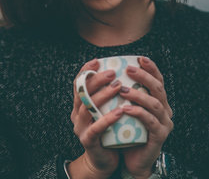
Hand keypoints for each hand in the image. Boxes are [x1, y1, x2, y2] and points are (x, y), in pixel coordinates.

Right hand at [70, 59, 122, 177]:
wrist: (104, 158)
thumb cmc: (108, 128)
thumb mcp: (105, 108)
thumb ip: (108, 93)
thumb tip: (121, 70)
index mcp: (80, 103)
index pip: (78, 83)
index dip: (85, 71)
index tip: (97, 61)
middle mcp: (76, 113)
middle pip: (82, 92)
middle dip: (97, 80)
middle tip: (113, 72)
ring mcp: (80, 127)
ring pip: (87, 107)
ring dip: (103, 95)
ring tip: (118, 86)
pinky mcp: (88, 141)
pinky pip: (97, 128)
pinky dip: (108, 118)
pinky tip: (120, 110)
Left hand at [119, 57, 173, 178]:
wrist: (133, 160)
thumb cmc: (128, 130)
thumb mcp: (128, 108)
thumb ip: (127, 94)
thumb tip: (111, 73)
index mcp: (159, 101)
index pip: (158, 80)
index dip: (151, 68)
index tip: (140, 58)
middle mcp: (165, 109)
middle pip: (158, 88)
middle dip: (144, 76)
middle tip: (129, 69)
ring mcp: (164, 123)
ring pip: (154, 104)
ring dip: (138, 94)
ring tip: (122, 90)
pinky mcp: (159, 135)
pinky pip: (150, 121)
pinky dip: (138, 112)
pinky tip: (125, 108)